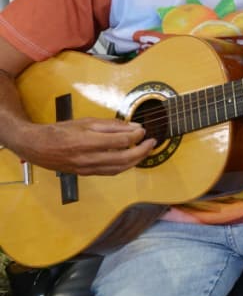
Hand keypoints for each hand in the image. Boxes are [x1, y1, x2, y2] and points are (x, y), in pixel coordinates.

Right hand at [15, 117, 154, 175]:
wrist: (37, 147)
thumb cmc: (60, 131)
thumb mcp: (86, 121)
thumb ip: (112, 125)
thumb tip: (134, 126)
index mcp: (88, 141)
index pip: (121, 141)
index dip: (136, 136)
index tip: (143, 130)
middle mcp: (88, 158)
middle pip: (124, 158)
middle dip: (142, 151)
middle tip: (152, 142)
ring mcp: (87, 168)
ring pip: (119, 168)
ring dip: (136, 160)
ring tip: (145, 150)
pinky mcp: (86, 174)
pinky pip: (110, 172)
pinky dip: (124, 166)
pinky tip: (131, 159)